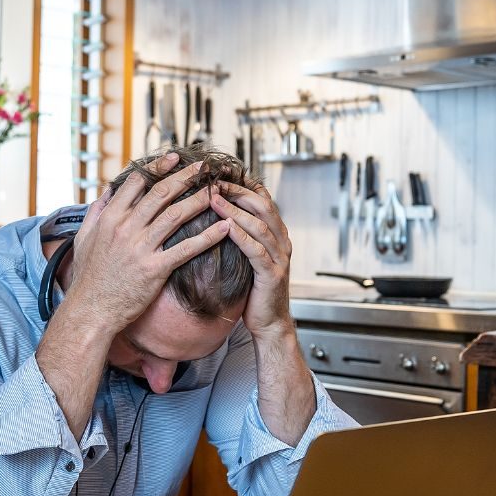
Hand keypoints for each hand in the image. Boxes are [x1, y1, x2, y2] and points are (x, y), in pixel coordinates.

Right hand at [62, 153, 231, 334]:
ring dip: (199, 199)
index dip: (157, 167)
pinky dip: (207, 237)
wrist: (91, 310)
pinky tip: (224, 227)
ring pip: (176, 215)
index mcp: (110, 218)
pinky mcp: (155, 269)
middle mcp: (126, 228)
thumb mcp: (84, 239)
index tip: (174, 159)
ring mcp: (141, 248)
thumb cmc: (88, 277)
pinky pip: (186, 248)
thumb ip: (95, 213)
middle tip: (204, 166)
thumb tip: (106, 194)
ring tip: (217, 190)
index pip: (136, 182)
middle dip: (185, 176)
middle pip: (160, 193)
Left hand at [211, 181, 295, 340]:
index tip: (219, 172)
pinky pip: (257, 251)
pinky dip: (242, 237)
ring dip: (236, 210)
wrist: (269, 323)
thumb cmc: (254, 290)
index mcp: (275, 233)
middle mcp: (281, 241)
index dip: (242, 183)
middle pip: (262, 205)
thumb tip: (215, 214)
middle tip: (214, 180)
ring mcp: (280, 257)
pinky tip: (226, 228)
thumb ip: (240, 235)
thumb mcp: (247, 256)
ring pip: (260, 225)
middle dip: (238, 190)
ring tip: (214, 198)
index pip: (262, 198)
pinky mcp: (272, 275)